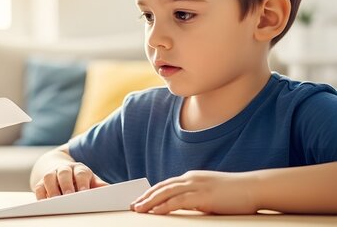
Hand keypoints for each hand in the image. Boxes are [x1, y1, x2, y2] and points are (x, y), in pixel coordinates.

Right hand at [33, 162, 107, 199]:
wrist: (62, 169)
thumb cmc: (81, 180)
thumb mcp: (92, 181)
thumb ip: (100, 186)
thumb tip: (113, 191)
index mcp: (79, 169)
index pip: (81, 173)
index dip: (82, 182)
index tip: (84, 193)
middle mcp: (64, 169)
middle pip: (64, 172)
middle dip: (66, 185)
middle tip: (68, 197)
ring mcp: (52, 174)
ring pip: (49, 177)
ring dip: (51, 189)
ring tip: (54, 201)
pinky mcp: (41, 182)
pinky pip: (38, 186)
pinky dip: (40, 195)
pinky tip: (44, 204)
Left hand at [131, 170, 257, 214]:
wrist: (255, 188)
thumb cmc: (238, 194)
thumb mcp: (212, 194)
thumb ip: (198, 198)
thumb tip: (186, 207)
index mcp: (193, 177)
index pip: (167, 184)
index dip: (152, 192)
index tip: (141, 200)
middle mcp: (191, 178)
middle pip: (162, 187)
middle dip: (146, 197)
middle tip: (133, 205)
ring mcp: (197, 185)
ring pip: (166, 192)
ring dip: (150, 202)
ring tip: (138, 209)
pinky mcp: (203, 196)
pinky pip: (178, 201)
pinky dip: (164, 206)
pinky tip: (155, 212)